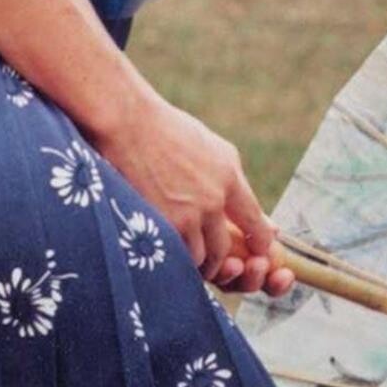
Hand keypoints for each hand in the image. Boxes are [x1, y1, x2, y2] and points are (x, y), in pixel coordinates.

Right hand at [90, 71, 291, 293]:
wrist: (128, 122)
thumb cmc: (165, 129)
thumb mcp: (212, 148)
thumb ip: (234, 179)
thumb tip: (259, 213)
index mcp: (230, 177)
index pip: (255, 223)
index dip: (259, 244)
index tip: (256, 252)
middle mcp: (214, 198)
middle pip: (225, 247)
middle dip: (221, 261)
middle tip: (213, 263)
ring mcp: (188, 212)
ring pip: (201, 257)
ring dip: (195, 263)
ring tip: (186, 261)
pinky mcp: (163, 222)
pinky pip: (176, 256)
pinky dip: (174, 259)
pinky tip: (168, 255)